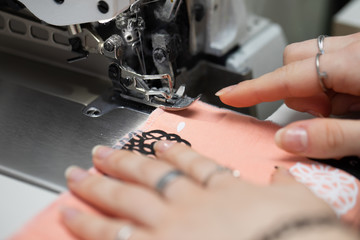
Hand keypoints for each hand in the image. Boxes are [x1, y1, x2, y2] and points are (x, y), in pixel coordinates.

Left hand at [61, 144, 335, 239]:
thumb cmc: (296, 234)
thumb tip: (284, 176)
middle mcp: (192, 204)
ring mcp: (170, 227)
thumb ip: (286, 188)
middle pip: (150, 175)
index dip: (173, 152)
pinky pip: (116, 236)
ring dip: (98, 187)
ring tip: (76, 177)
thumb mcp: (302, 205)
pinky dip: (92, 227)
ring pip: (126, 200)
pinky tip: (72, 218)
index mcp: (224, 191)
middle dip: (122, 162)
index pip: (194, 164)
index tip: (158, 144)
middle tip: (100, 152)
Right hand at [216, 33, 359, 157]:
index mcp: (355, 63)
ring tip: (346, 112)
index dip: (253, 89)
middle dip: (295, 93)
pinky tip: (354, 102)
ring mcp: (358, 49)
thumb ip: (332, 138)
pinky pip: (329, 63)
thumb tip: (286, 140)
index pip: (287, 76)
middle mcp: (354, 49)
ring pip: (310, 61)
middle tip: (321, 116)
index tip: (229, 95)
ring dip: (314, 90)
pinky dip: (329, 85)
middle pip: (294, 61)